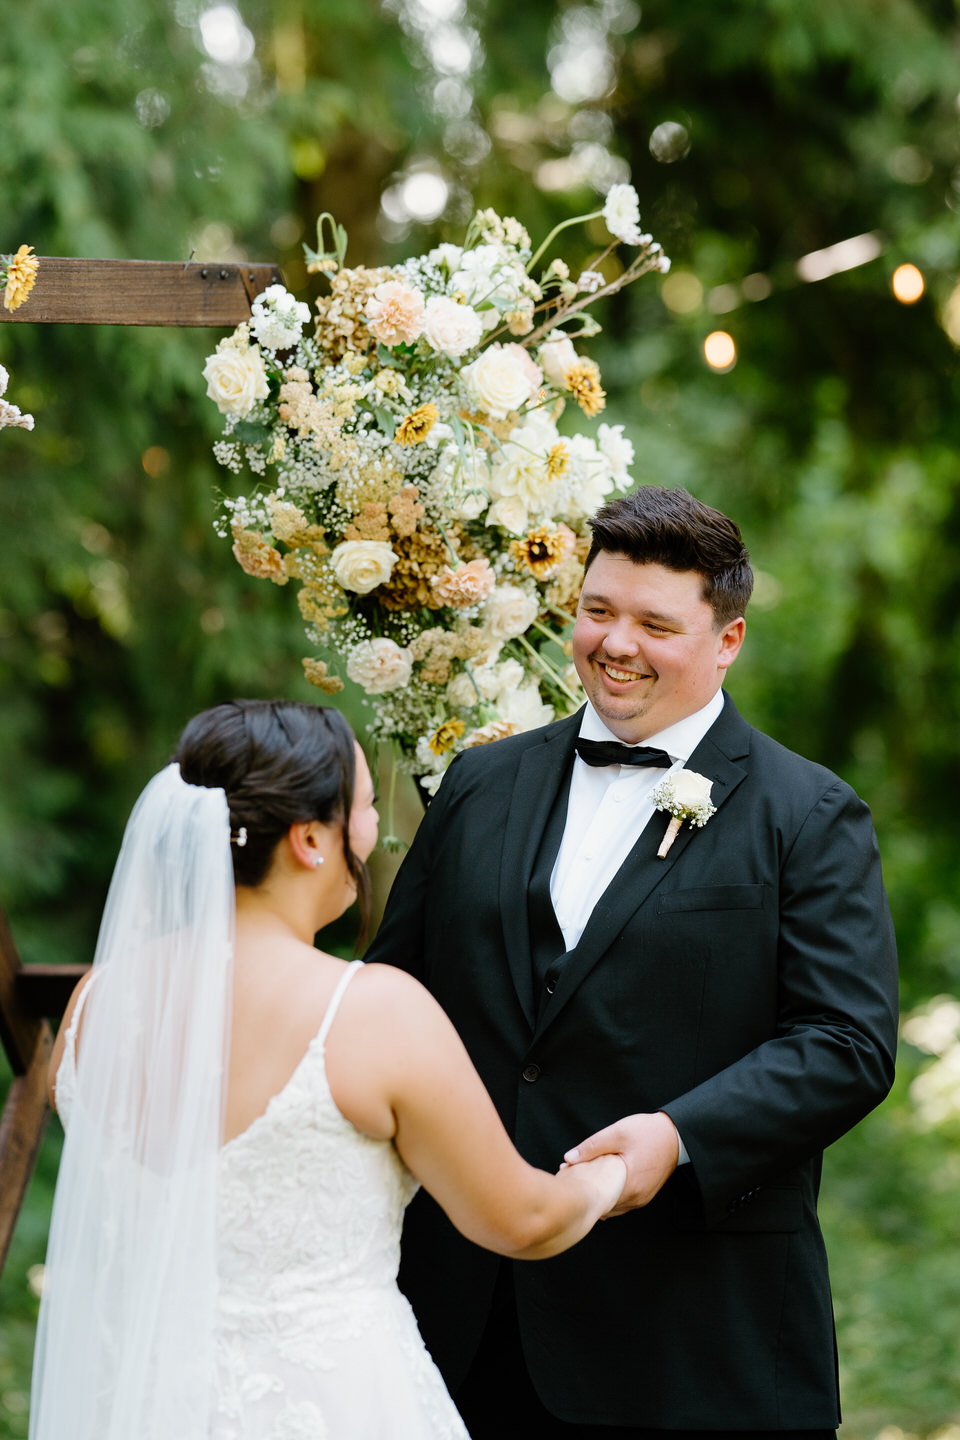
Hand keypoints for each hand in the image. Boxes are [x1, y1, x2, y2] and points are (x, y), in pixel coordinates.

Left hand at [563, 1111, 678, 1214]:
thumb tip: (568, 1158)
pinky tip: (599, 1183)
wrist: (676, 1136)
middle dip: (586, 1191)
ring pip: (611, 1205)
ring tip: (583, 1178)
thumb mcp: (618, 1133)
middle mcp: (636, 1198)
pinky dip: (609, 1195)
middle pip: (602, 1203)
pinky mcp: (643, 1196)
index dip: (578, 1185)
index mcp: (629, 1185)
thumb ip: (592, 1146)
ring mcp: (641, 1200)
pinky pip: (621, 1202)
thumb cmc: (648, 1133)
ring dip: (598, 1194)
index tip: (564, 1174)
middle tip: (569, 1176)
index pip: (596, 1195)